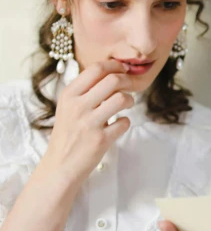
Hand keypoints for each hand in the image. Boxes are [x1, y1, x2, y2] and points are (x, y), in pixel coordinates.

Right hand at [41, 60, 133, 181]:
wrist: (60, 165)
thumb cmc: (68, 132)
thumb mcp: (68, 106)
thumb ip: (86, 90)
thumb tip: (112, 72)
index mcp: (69, 95)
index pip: (96, 68)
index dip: (115, 66)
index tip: (123, 69)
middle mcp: (77, 106)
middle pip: (113, 80)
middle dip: (127, 81)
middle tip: (130, 87)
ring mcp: (89, 123)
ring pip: (122, 98)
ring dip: (130, 100)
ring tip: (126, 105)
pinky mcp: (101, 139)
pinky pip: (124, 122)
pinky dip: (125, 122)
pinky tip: (118, 124)